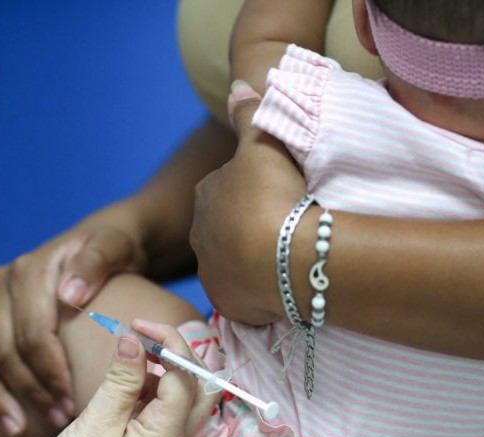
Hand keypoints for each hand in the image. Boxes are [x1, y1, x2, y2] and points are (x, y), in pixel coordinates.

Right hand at [0, 205, 147, 436]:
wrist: (96, 249)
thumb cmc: (111, 252)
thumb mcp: (112, 248)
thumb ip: (96, 263)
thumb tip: (70, 293)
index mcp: (30, 271)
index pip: (33, 332)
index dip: (50, 371)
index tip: (70, 400)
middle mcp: (1, 287)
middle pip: (4, 350)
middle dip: (30, 391)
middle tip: (58, 418)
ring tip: (19, 430)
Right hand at [20, 321, 217, 436]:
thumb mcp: (96, 424)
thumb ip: (121, 380)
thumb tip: (136, 339)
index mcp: (169, 434)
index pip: (187, 374)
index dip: (167, 341)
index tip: (136, 324)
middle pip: (201, 387)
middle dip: (179, 354)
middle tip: (145, 337)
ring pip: (182, 400)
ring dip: (162, 372)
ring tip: (127, 360)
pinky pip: (161, 414)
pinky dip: (148, 392)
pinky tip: (121, 387)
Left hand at [190, 81, 306, 324]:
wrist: (283, 257)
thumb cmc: (271, 197)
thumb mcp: (262, 145)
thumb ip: (247, 115)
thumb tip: (237, 84)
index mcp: (205, 197)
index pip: (222, 189)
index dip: (248, 191)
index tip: (272, 196)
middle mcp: (200, 237)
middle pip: (225, 229)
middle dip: (245, 228)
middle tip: (280, 228)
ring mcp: (213, 273)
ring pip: (232, 262)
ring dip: (250, 259)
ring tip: (281, 257)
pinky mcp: (227, 303)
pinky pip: (242, 293)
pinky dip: (257, 288)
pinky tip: (277, 282)